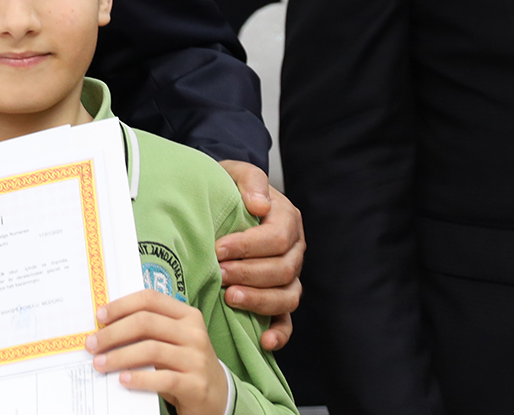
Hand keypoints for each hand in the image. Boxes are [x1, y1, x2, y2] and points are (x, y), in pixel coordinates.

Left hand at [87, 289, 230, 414]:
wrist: (217, 395)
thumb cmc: (184, 364)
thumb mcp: (172, 341)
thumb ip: (149, 329)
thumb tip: (106, 326)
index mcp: (187, 315)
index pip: (150, 299)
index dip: (122, 305)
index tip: (100, 316)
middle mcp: (194, 333)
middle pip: (146, 323)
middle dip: (113, 333)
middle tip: (92, 344)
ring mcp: (197, 359)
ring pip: (151, 350)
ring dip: (119, 356)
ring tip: (100, 363)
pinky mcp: (196, 384)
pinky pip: (162, 378)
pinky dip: (139, 378)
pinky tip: (122, 380)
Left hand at [217, 159, 302, 350]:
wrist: (221, 202)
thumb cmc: (227, 189)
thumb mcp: (234, 173)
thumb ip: (250, 179)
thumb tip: (260, 204)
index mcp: (286, 218)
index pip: (277, 237)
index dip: (249, 246)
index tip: (219, 248)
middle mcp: (294, 249)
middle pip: (283, 269)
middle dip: (249, 273)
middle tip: (219, 273)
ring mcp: (289, 276)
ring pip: (287, 296)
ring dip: (259, 300)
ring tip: (230, 297)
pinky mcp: (279, 296)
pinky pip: (287, 319)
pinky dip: (280, 333)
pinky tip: (264, 341)